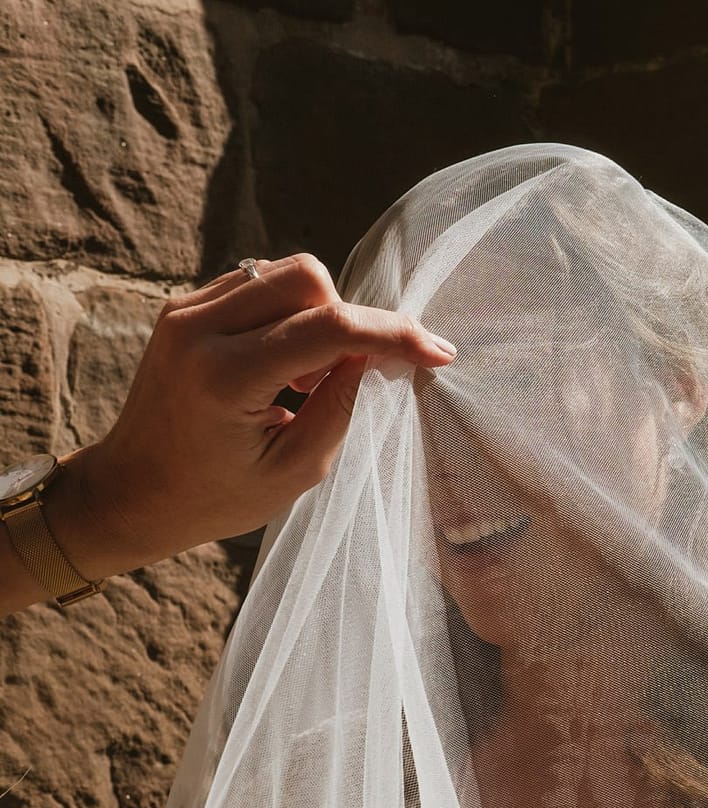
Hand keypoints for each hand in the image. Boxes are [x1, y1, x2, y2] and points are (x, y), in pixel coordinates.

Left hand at [54, 254, 454, 579]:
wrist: (131, 493)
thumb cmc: (216, 496)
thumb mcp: (297, 470)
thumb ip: (343, 405)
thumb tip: (378, 354)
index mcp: (227, 377)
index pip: (330, 327)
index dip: (396, 334)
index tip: (438, 354)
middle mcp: (199, 329)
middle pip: (308, 278)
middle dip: (349, 318)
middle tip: (342, 377)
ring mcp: (185, 310)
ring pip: (285, 272)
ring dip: (318, 314)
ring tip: (307, 376)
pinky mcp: (183, 307)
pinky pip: (259, 283)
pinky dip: (289, 315)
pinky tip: (282, 365)